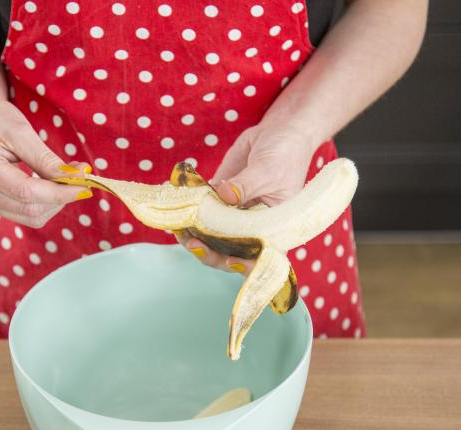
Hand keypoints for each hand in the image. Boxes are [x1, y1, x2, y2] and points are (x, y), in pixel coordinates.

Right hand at [0, 89, 90, 227]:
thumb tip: (75, 178)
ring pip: (30, 216)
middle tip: (80, 176)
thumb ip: (46, 159)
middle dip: (60, 196)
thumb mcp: (21, 131)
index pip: (26, 192)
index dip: (59, 192)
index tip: (86, 185)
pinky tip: (50, 185)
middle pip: (29, 208)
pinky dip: (44, 203)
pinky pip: (24, 214)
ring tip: (65, 177)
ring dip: (55, 202)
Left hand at [177, 122, 315, 273]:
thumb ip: (245, 185)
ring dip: (193, 234)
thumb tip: (222, 195)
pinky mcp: (219, 200)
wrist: (278, 132)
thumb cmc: (285, 153)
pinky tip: (174, 204)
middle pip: (229, 252)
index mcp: (274, 229)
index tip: (230, 261)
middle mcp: (252, 228)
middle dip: (209, 252)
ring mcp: (233, 216)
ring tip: (177, 225)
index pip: (261, 258)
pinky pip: (201, 211)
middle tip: (192, 242)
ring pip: (211, 236)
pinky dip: (186, 210)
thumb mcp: (269, 170)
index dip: (245, 266)